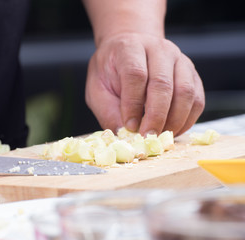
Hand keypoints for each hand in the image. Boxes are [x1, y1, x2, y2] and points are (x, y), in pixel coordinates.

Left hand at [85, 33, 204, 135]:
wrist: (129, 50)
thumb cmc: (110, 72)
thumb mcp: (97, 89)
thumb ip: (108, 111)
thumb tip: (125, 135)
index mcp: (130, 47)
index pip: (136, 74)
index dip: (133, 104)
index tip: (129, 126)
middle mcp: (159, 49)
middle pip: (163, 84)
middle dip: (156, 116)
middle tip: (147, 137)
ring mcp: (180, 60)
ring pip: (186, 93)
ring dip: (174, 121)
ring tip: (159, 136)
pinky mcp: (193, 75)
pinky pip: (197, 100)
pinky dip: (187, 121)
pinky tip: (172, 131)